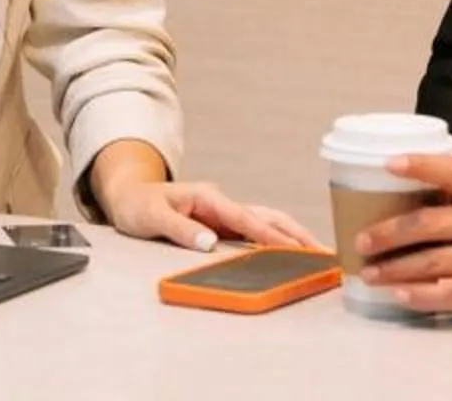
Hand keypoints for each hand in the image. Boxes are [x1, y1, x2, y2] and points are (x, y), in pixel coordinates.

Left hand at [100, 176, 320, 252]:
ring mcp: (224, 214)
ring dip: (291, 236)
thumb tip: (209, 242)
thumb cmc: (139, 205)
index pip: (245, 218)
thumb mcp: (151, 217)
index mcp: (208, 197)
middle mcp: (221, 203)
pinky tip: (291, 254)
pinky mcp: (223, 225)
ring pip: (266, 222)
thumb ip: (179, 229)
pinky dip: (276, 241)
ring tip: (317, 254)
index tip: (292, 248)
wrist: (129, 197)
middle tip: (321, 252)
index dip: (269, 235)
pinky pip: (255, 232)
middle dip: (295, 233)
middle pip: (266, 216)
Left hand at [355, 153, 451, 321]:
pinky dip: (424, 294)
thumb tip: (409, 200)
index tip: (388, 163)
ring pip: (437, 260)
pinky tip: (402, 295)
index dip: (421, 165)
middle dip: (390, 232)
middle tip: (361, 240)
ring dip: (397, 268)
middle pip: (432, 223)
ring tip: (371, 273)